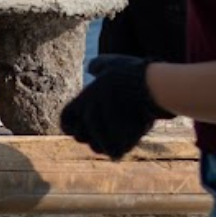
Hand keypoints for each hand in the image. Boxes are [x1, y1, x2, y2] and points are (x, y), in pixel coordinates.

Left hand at [59, 54, 174, 159]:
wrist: (150, 87)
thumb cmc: (130, 74)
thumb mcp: (110, 63)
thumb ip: (98, 67)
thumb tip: (92, 69)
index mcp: (81, 102)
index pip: (65, 124)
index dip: (73, 123)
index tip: (86, 119)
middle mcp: (88, 119)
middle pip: (80, 137)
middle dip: (90, 133)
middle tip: (106, 124)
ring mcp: (103, 134)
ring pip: (96, 147)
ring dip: (104, 141)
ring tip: (118, 130)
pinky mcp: (119, 145)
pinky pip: (113, 152)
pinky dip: (119, 147)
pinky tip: (128, 135)